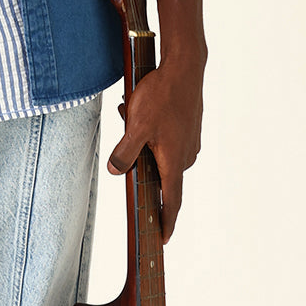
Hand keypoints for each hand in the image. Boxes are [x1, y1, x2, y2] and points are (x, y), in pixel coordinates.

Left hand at [106, 54, 204, 242]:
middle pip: (160, 172)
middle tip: (125, 136)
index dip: (166, 222)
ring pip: (160, 151)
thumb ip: (125, 152)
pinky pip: (166, 137)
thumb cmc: (162, 96)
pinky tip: (139, 109)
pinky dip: (151, 130)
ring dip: (143, 140)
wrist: (184, 67)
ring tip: (129, 113)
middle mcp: (185, 156)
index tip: (163, 239)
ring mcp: (189, 141)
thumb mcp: (136, 126)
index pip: (171, 201)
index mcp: (174, 162)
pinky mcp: (188, 128)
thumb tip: (116, 172)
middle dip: (139, 161)